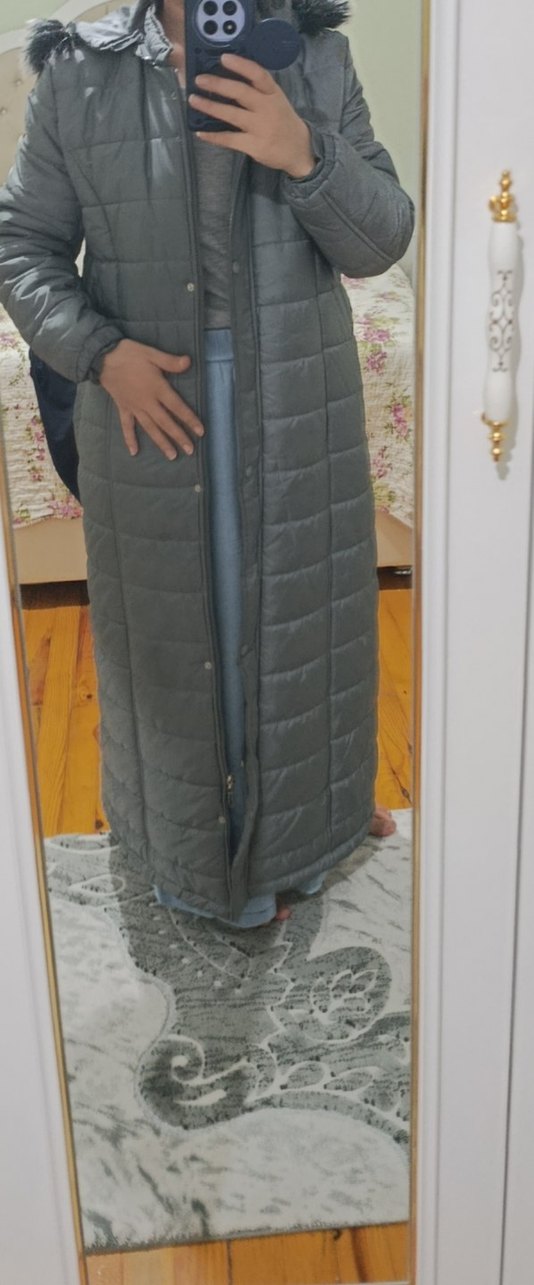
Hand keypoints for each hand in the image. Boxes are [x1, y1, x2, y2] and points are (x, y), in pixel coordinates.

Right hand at [99, 339, 203, 459]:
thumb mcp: (152, 353)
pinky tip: (134, 452)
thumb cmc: (130, 354)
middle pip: (166, 423)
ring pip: (150, 428)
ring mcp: (135, 407)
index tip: (200, 432)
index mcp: (157, 388)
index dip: (190, 419)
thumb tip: (189, 362)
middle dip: (179, 437)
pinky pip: (127, 426)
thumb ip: (170, 361)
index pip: (177, 407)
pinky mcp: (123, 408)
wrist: (103, 357)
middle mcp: (147, 402)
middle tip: (190, 451)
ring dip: (161, 442)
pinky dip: (130, 439)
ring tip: (172, 456)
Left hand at [189, 52, 316, 177]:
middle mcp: (267, 108)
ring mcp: (260, 128)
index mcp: (273, 94)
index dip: (240, 65)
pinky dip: (214, 136)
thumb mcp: (277, 100)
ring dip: (210, 106)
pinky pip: (230, 139)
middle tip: (199, 80)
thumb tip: (228, 78)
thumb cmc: (283, 121)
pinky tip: (200, 132)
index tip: (223, 58)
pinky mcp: (254, 146)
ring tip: (194, 100)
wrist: (300, 150)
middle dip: (218, 84)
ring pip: (231, 114)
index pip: (258, 74)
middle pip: (240, 92)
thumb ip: (258, 90)